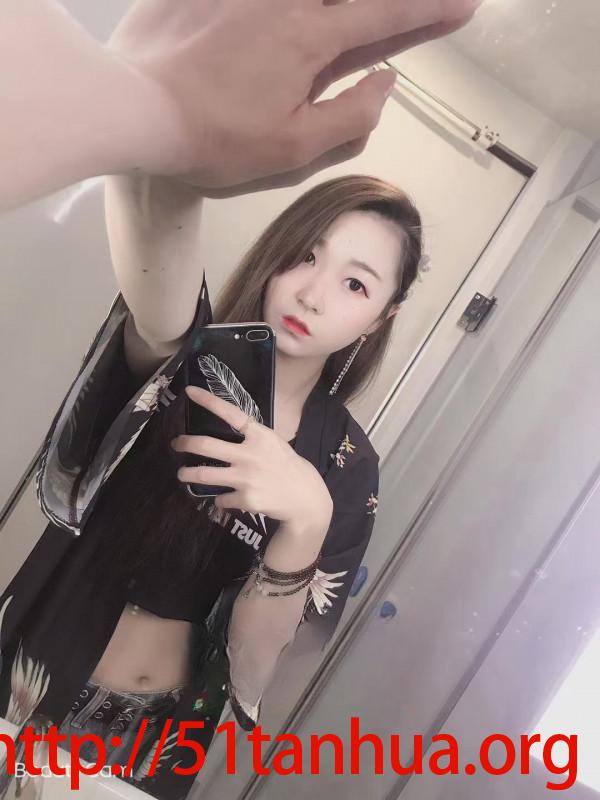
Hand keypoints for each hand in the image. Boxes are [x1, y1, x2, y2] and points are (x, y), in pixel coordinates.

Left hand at [107, 0, 479, 190]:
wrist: (132, 108)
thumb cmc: (211, 139)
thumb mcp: (292, 150)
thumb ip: (350, 117)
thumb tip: (386, 85)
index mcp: (311, 41)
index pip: (387, 17)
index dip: (429, 11)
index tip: (463, 6)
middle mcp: (286, 0)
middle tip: (431, 4)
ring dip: (349, 4)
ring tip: (366, 17)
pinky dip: (298, 8)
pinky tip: (312, 18)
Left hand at [172, 386, 332, 527]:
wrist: (305, 499)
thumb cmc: (287, 466)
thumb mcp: (273, 443)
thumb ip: (251, 438)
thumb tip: (224, 434)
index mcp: (260, 435)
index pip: (230, 413)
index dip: (208, 401)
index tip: (189, 392)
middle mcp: (250, 454)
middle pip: (206, 445)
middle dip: (185, 443)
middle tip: (176, 444)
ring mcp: (246, 478)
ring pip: (203, 475)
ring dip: (187, 474)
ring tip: (182, 474)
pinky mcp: (245, 499)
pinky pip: (221, 498)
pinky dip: (220, 499)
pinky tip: (226, 497)